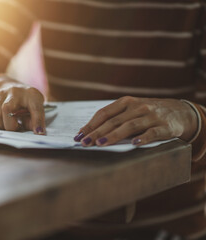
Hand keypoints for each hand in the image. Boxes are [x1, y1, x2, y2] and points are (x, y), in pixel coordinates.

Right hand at [0, 80, 45, 133]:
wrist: (12, 89)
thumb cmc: (27, 103)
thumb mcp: (35, 108)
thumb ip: (35, 120)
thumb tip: (35, 132)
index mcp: (31, 94)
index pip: (35, 107)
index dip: (37, 121)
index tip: (39, 133)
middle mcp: (14, 91)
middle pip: (7, 109)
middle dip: (10, 126)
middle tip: (16, 129)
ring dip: (2, 125)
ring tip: (9, 125)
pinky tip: (0, 123)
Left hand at [74, 96, 197, 145]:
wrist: (180, 111)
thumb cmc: (147, 113)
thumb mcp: (131, 110)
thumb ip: (115, 118)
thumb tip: (90, 133)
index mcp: (126, 102)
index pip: (104, 113)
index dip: (90, 124)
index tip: (79, 135)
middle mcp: (137, 107)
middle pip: (113, 121)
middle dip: (97, 132)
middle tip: (84, 142)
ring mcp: (151, 116)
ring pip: (129, 126)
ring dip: (114, 135)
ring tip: (101, 143)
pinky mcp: (165, 127)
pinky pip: (152, 133)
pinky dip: (143, 138)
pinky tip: (133, 144)